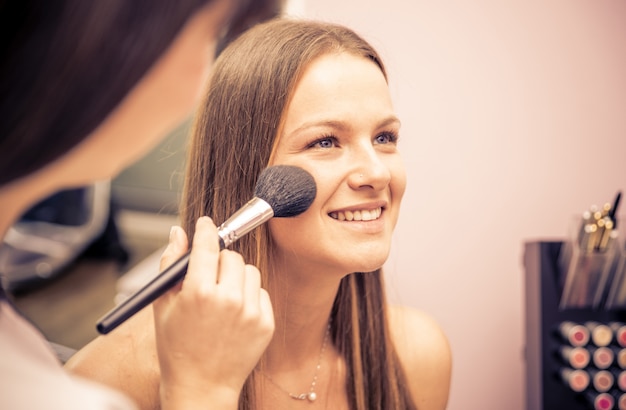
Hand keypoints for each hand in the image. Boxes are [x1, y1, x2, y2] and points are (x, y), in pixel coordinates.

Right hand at [153, 216, 274, 408]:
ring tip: (221, 297)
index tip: (206, 224)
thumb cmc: (177, 349)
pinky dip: (248, 296)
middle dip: (218, 261)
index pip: (207, 246)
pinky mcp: (266, 323)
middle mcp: (229, 300)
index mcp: (199, 293)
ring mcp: (251, 312)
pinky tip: (234, 314)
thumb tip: (178, 233)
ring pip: (249, 271)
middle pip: (231, 256)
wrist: (201, 388)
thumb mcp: (163, 305)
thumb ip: (171, 264)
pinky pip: (261, 292)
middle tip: (208, 277)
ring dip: (235, 277)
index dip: (206, 230)